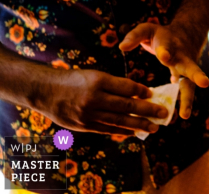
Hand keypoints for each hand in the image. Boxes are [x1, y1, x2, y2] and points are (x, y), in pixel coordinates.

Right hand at [35, 69, 167, 135]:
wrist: (45, 91)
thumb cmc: (74, 80)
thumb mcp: (94, 75)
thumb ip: (114, 85)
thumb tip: (137, 94)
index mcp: (99, 81)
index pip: (126, 87)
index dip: (141, 91)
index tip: (152, 94)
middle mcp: (94, 98)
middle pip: (126, 106)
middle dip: (147, 110)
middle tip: (163, 113)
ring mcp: (88, 114)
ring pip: (119, 121)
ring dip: (139, 125)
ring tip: (153, 127)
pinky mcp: (84, 125)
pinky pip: (107, 129)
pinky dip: (122, 131)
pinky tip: (134, 132)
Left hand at [119, 22, 208, 118]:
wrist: (188, 34)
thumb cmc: (162, 34)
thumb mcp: (148, 30)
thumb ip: (135, 36)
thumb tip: (121, 48)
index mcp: (170, 43)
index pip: (167, 47)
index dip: (165, 51)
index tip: (164, 56)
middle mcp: (182, 57)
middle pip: (190, 66)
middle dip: (196, 75)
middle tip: (204, 83)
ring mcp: (186, 69)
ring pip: (190, 84)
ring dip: (188, 99)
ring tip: (185, 114)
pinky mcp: (187, 79)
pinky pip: (186, 92)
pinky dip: (184, 104)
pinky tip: (181, 116)